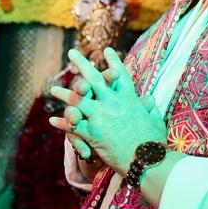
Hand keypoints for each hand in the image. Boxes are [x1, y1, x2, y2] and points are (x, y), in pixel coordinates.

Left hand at [50, 47, 165, 175]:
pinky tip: (52, 120)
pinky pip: (73, 126)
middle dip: (81, 64)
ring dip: (64, 95)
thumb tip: (149, 98)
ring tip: (53, 89)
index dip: (113, 61)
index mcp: (129, 98)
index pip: (120, 75)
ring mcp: (101, 116)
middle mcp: (112, 103)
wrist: (146, 159)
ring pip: (78, 100)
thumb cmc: (154, 142)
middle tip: (71, 52)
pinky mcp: (93, 133)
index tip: (106, 49)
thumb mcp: (155, 119)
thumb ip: (149, 107)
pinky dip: (62, 123)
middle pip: (94, 79)